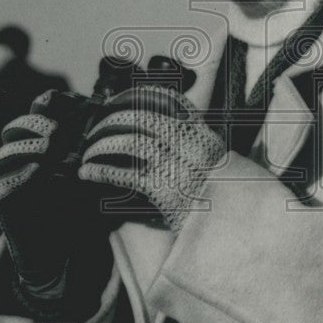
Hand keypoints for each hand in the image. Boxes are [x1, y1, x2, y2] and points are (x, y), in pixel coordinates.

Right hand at [0, 89, 95, 303]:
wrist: (62, 249)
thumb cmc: (82, 206)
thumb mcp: (98, 174)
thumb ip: (102, 150)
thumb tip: (119, 122)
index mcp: (41, 140)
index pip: (39, 108)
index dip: (54, 102)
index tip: (78, 104)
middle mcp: (20, 156)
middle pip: (17, 127)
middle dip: (37, 124)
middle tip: (59, 131)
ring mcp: (8, 180)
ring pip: (4, 154)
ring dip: (29, 147)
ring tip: (52, 149)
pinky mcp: (3, 204)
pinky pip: (3, 186)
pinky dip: (22, 177)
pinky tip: (41, 172)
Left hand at [78, 86, 225, 231]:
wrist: (233, 227)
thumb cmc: (224, 200)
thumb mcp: (221, 165)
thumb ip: (199, 149)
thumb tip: (171, 140)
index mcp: (203, 135)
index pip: (172, 102)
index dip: (142, 96)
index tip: (121, 98)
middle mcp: (190, 145)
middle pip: (143, 117)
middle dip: (113, 120)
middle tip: (97, 129)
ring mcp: (176, 166)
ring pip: (130, 141)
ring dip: (102, 145)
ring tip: (89, 152)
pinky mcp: (163, 190)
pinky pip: (124, 174)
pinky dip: (101, 171)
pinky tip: (89, 173)